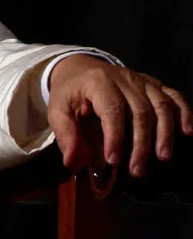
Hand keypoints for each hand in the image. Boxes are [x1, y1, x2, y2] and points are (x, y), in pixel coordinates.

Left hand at [47, 54, 192, 176]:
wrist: (80, 68)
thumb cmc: (71, 92)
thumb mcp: (58, 109)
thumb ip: (65, 134)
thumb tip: (73, 162)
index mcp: (97, 82)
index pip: (112, 110)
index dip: (115, 137)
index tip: (113, 161)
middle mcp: (123, 78)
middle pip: (140, 112)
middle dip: (141, 145)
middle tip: (137, 170)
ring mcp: (141, 80)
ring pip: (161, 106)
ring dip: (165, 134)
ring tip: (162, 158)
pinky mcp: (153, 84)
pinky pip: (174, 96)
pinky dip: (184, 113)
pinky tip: (187, 132)